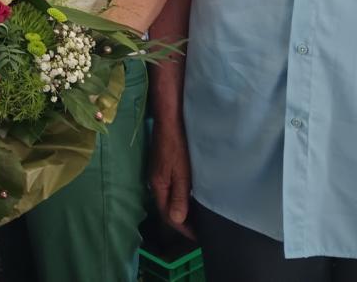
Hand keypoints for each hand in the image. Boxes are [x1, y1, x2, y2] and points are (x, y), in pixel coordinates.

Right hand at [149, 118, 193, 238]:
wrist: (170, 119)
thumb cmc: (176, 145)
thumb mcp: (180, 172)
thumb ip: (178, 196)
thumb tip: (176, 220)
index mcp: (158, 185)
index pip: (167, 214)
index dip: (182, 228)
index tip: (198, 237)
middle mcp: (156, 181)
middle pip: (167, 208)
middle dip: (182, 221)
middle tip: (200, 230)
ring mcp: (160, 173)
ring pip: (171, 198)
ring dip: (183, 209)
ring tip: (199, 217)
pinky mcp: (166, 166)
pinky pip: (173, 188)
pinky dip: (183, 197)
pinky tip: (193, 197)